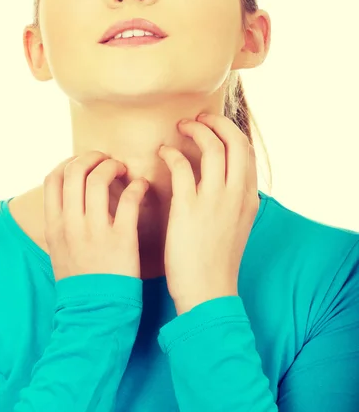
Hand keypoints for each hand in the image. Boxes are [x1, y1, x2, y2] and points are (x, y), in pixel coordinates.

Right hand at [43, 151, 148, 281]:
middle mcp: (70, 225)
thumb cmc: (80, 283)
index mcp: (54, 226)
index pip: (53, 178)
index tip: (84, 163)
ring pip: (99, 179)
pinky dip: (137, 185)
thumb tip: (71, 198)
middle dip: (92, 157)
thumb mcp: (58, 251)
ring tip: (123, 170)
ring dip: (113, 166)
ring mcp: (94, 231)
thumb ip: (62, 224)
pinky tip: (142, 186)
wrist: (94, 315)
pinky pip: (129, 198)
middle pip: (75, 171)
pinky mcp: (121, 238)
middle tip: (107, 160)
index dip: (70, 162)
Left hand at [158, 113, 258, 313]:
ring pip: (212, 146)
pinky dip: (171, 152)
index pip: (247, 151)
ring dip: (196, 130)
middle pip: (236, 141)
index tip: (214, 127)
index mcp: (249, 198)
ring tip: (181, 128)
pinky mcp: (188, 207)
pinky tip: (163, 153)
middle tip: (199, 118)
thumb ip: (233, 199)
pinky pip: (181, 165)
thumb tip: (223, 178)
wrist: (208, 292)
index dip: (230, 132)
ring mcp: (215, 200)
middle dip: (218, 122)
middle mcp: (236, 194)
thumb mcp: (236, 225)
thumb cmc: (216, 260)